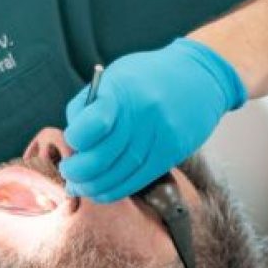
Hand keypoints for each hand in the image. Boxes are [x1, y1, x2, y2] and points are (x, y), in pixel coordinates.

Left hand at [60, 39, 246, 201]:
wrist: (198, 76)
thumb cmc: (146, 78)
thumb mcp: (115, 78)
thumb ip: (88, 108)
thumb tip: (72, 147)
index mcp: (122, 91)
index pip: (92, 124)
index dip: (76, 139)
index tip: (73, 141)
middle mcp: (142, 114)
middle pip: (102, 157)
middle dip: (79, 172)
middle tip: (70, 173)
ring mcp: (159, 135)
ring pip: (119, 174)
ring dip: (94, 187)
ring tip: (81, 186)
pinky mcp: (172, 152)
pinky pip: (138, 179)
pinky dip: (115, 190)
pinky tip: (101, 191)